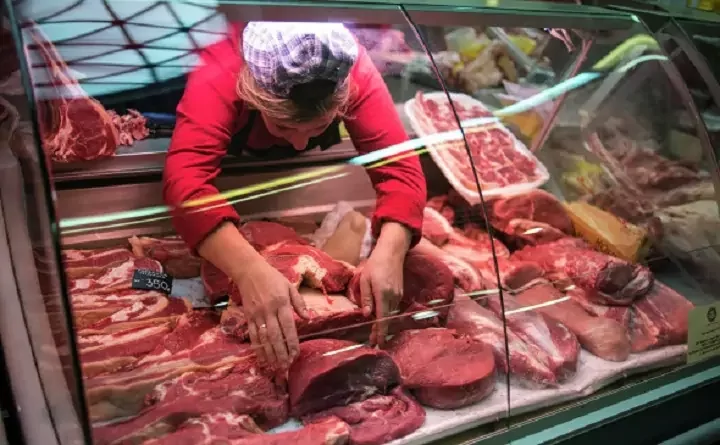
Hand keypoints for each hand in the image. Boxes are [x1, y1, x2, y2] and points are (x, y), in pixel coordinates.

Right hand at [234, 259, 307, 369]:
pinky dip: (257, 348)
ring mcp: (257, 315)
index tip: (296, 354)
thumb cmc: (273, 278)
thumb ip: (299, 303)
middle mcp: (269, 311)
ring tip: (276, 367)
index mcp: (282, 303)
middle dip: (281, 353)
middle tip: (286, 366)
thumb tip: (308, 318)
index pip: (288, 326)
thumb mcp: (290, 286)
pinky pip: (253, 335)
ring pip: (264, 338)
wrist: (249, 272)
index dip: (292, 342)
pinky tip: (262, 358)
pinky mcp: (248, 317)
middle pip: (275, 336)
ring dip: (270, 354)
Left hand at [358, 222, 409, 345]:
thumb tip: (367, 315)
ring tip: (375, 332)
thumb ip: (366, 298)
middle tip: (374, 342)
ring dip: (383, 323)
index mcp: (383, 294)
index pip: (382, 318)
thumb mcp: (364, 280)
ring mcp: (398, 295)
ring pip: (390, 313)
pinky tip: (380, 316)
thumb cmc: (374, 264)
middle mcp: (393, 297)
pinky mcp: (400, 292)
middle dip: (381, 331)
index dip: (380, 333)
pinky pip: (392, 307)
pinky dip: (386, 314)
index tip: (378, 344)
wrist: (391, 252)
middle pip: (387, 319)